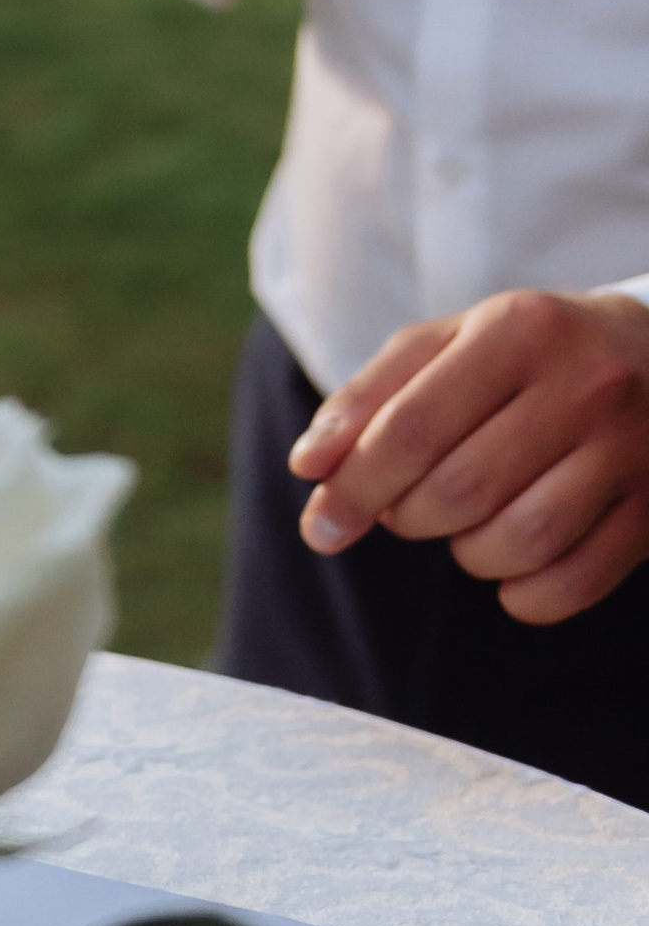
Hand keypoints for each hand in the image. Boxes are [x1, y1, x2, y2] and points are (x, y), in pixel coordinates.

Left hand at [290, 291, 648, 623]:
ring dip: (468, 554)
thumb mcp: (448, 344)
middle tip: (408, 507)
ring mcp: (632, 449)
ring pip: (517, 543)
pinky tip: (512, 568)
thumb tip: (310, 468)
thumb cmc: (527, 354)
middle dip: (409, 518)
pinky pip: (573, 584)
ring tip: (466, 526)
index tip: (321, 526)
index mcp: (519, 329)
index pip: (411, 429)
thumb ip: (369, 398)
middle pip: (458, 493)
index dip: (354, 488)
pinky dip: (523, 596)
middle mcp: (585, 384)